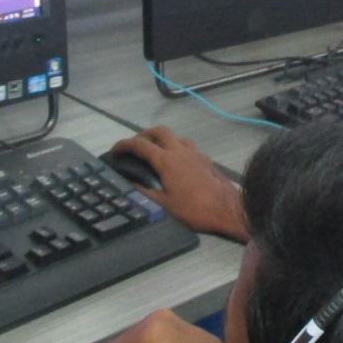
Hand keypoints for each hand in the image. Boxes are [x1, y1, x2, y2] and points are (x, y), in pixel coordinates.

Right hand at [108, 127, 243, 238]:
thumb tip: (128, 183)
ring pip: (176, 137)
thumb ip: (143, 191)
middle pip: (159, 131)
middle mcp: (181, 151)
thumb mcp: (163, 204)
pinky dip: (176, 148)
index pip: (140, 145)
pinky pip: (188, 147)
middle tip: (134, 146)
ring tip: (153, 153)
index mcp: (167, 160)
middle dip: (144, 135)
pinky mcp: (207, 160)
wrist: (228, 211)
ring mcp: (197, 154)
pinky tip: (175, 163)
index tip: (114, 150)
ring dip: (162, 140)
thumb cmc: (194, 209)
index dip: (124, 145)